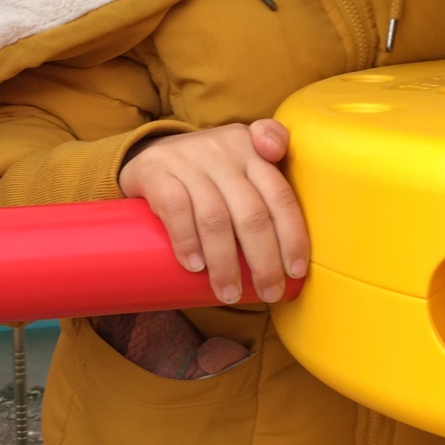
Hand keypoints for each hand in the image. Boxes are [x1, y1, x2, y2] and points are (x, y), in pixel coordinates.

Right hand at [118, 120, 308, 304]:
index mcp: (251, 150)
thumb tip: (296, 240)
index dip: (292, 236)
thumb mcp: (241, 162)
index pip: (280, 195)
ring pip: (215, 218)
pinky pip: (176, 209)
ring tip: (229, 294)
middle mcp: (223, 152)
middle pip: (251, 214)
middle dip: (264, 261)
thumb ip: (273, 180)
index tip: (296, 271)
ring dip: (225, 263)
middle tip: (268, 292)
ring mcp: (187, 161)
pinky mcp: (155, 173)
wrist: (149, 155)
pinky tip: (195, 267)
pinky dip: (188, 242)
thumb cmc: (206, 172)